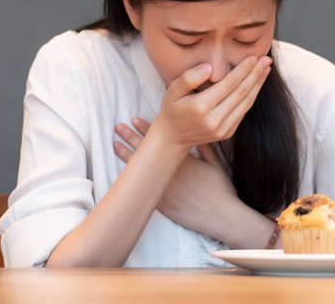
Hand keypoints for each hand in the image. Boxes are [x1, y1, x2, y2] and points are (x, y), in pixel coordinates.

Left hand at [114, 118, 237, 237]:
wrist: (220, 215)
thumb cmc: (220, 189)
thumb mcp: (215, 163)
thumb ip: (204, 146)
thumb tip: (196, 130)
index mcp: (183, 160)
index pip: (162, 140)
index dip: (147, 129)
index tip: (135, 120)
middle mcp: (171, 172)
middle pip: (147, 152)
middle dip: (131, 137)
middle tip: (118, 127)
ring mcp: (165, 189)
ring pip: (141, 169)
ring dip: (126, 156)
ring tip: (115, 144)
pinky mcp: (162, 204)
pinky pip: (143, 190)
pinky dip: (132, 180)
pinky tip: (121, 173)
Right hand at [152, 55, 271, 149]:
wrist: (173, 138)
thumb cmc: (172, 109)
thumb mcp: (172, 90)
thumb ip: (189, 77)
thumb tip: (209, 67)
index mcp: (201, 107)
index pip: (228, 84)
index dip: (243, 70)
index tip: (253, 57)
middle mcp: (214, 120)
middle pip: (241, 93)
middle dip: (256, 74)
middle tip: (266, 59)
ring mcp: (223, 129)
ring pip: (246, 103)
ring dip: (258, 85)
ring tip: (266, 69)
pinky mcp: (228, 133)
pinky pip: (243, 112)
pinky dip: (252, 96)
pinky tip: (256, 84)